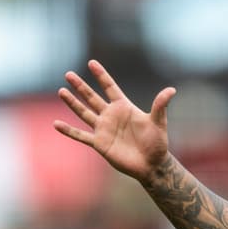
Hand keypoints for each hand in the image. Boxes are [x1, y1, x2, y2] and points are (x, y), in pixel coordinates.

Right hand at [54, 59, 175, 183]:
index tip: (91, 63)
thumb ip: (160, 106)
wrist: (151, 165)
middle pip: (92, 97)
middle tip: (68, 74)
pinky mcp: (99, 143)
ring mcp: (103, 129)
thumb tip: (171, 90)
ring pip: (84, 113)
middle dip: (80, 86)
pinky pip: (81, 135)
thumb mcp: (158, 122)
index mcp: (124, 107)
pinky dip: (69, 131)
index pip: (110, 87)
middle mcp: (111, 116)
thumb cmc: (157, 143)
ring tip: (61, 91)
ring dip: (72, 103)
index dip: (101, 75)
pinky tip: (56, 124)